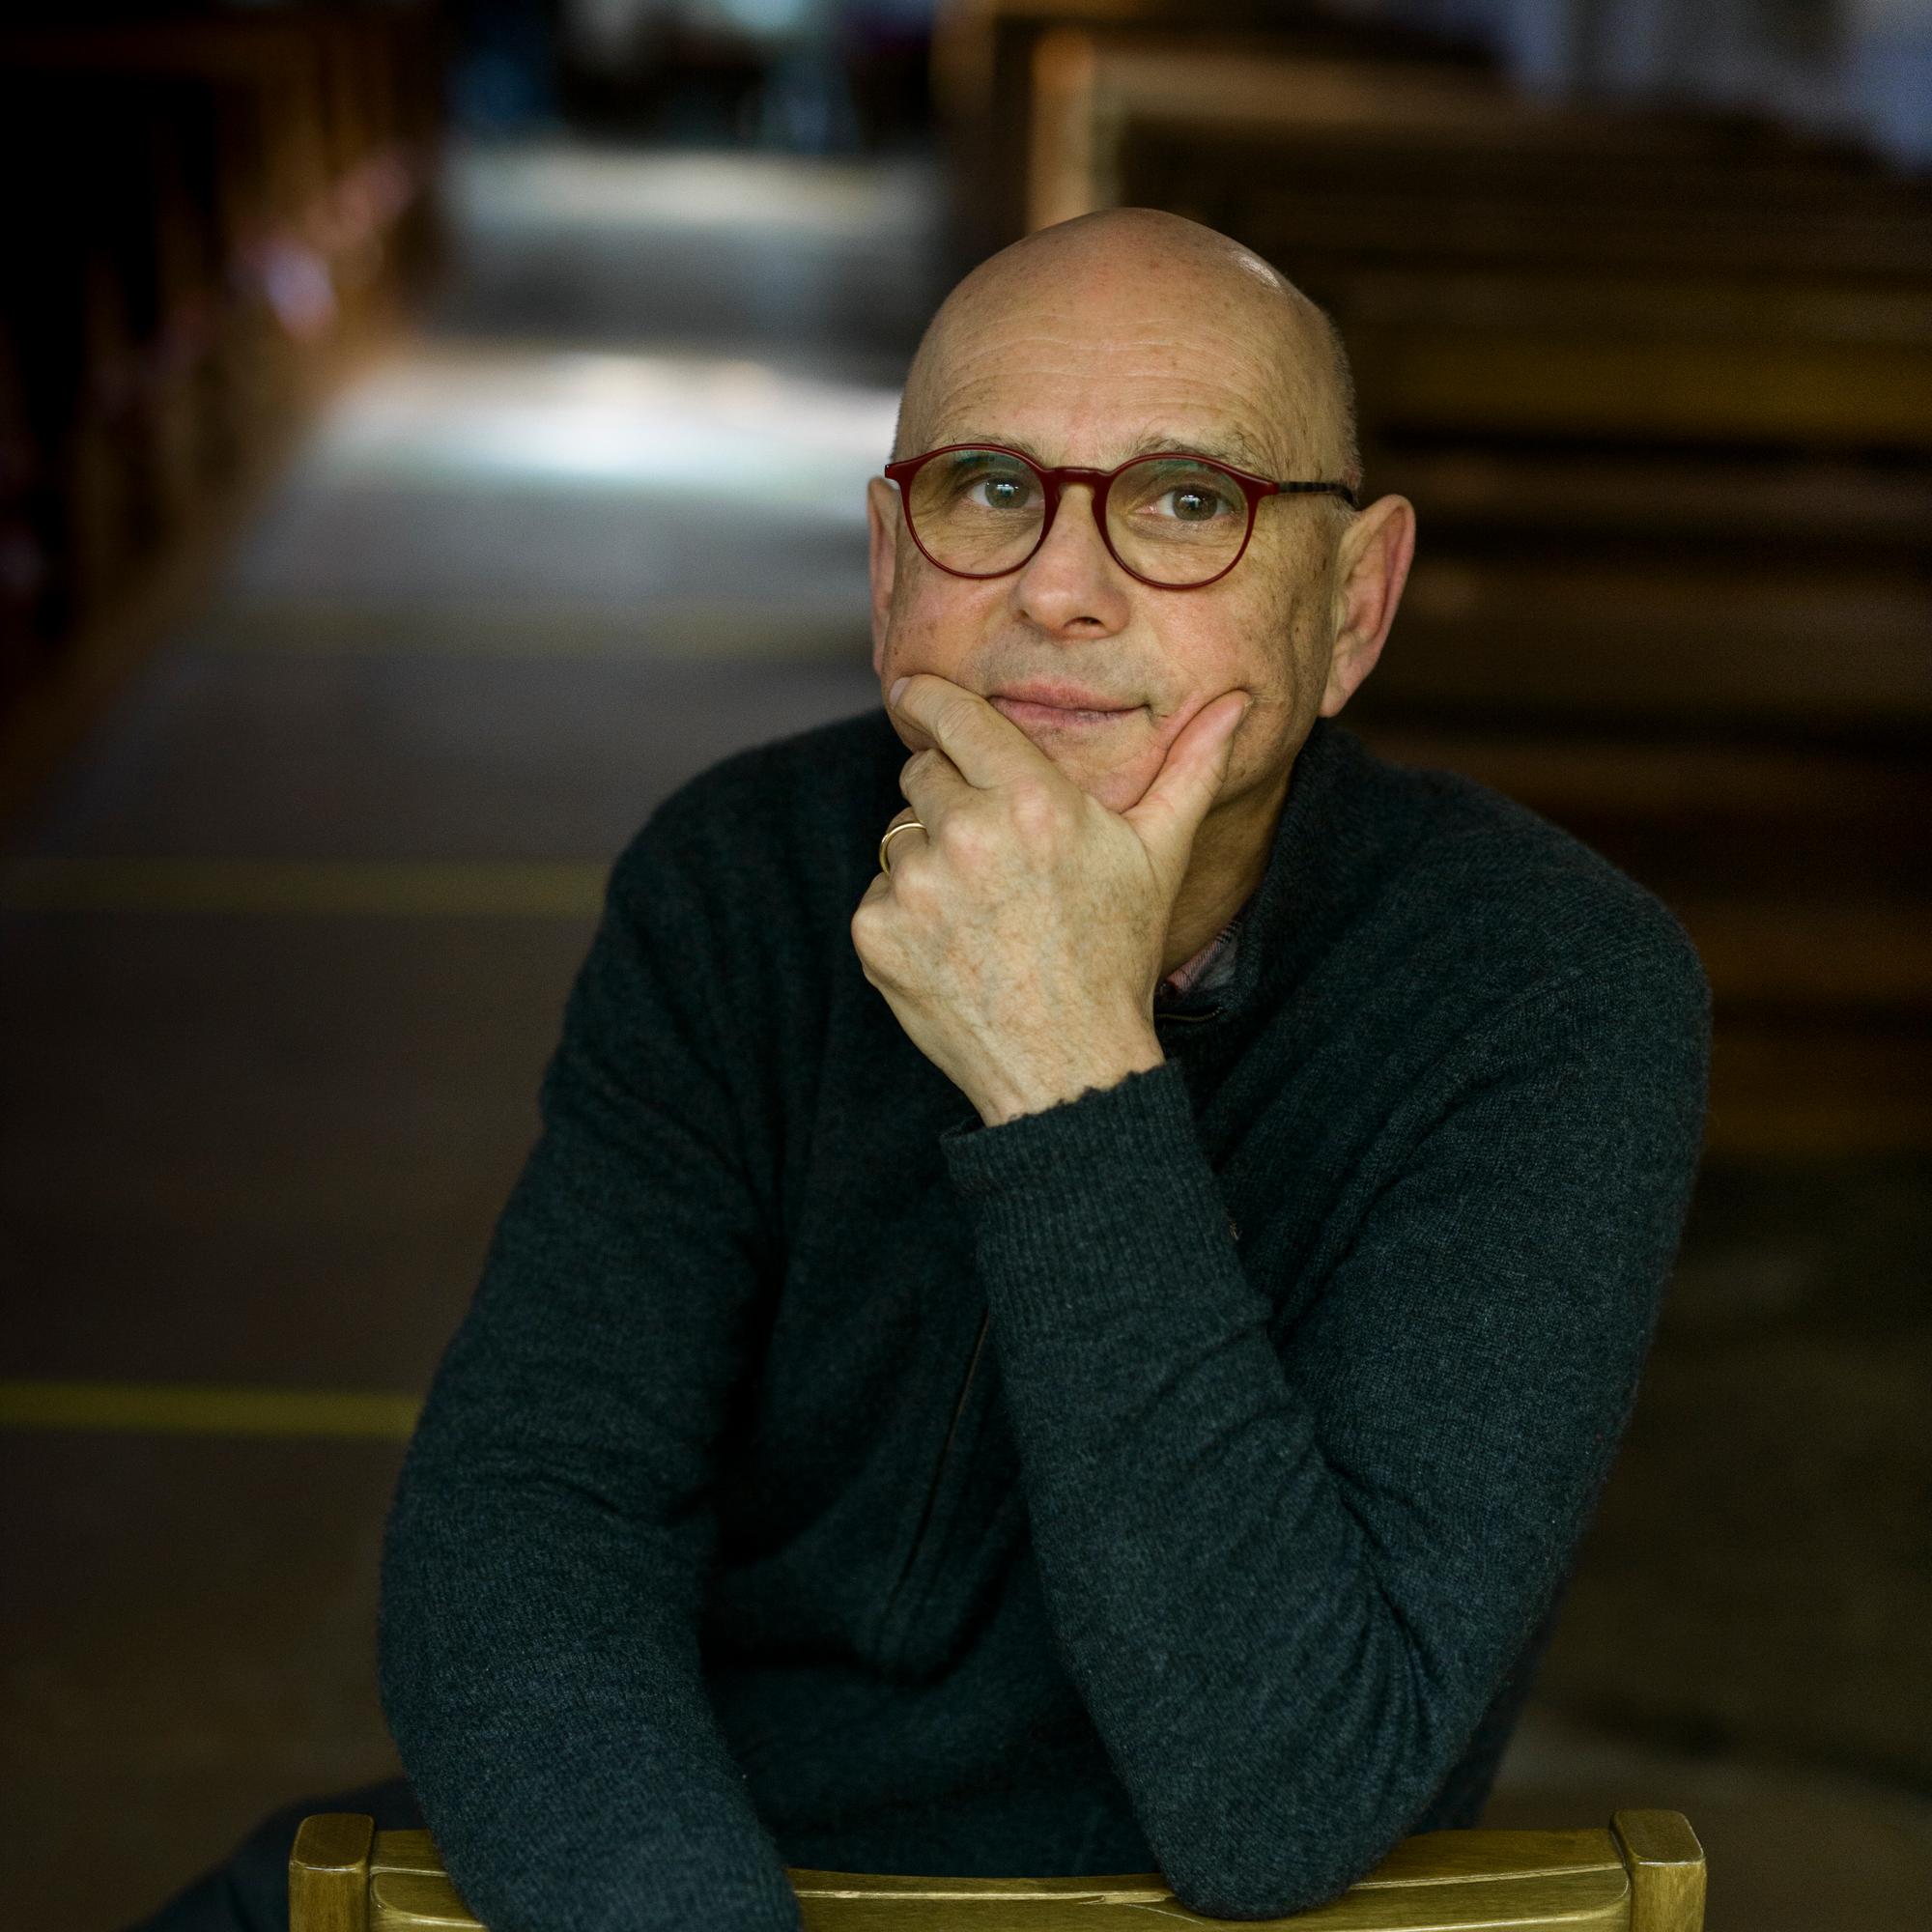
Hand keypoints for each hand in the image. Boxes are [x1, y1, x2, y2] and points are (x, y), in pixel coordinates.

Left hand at [851, 674, 1249, 1126]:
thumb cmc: (1117, 955)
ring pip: (899, 834)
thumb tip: (1238, 703)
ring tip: (984, 911)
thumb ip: (1191, 769)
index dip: (929, 700)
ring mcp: (917, 885)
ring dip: (929, 858)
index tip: (912, 691)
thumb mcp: (1159, 856)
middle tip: (996, 854)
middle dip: (950, 796)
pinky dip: (906, 914)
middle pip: (922, 772)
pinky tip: (956, 946)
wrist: (1068, 1066)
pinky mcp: (877, 931)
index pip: (953, 716)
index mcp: (1034, 799)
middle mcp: (968, 832)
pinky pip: (879, 892)